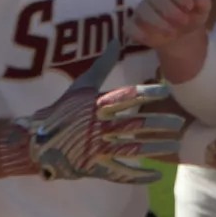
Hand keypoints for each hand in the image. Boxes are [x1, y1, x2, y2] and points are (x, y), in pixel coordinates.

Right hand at [0, 37, 181, 182]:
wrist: (35, 141)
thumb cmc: (62, 110)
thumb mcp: (81, 86)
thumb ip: (102, 65)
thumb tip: (115, 41)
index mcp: (96, 105)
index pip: (124, 98)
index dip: (146, 93)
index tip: (166, 90)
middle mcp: (98, 126)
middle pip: (133, 125)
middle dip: (157, 124)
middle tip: (179, 122)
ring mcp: (96, 148)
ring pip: (131, 149)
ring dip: (154, 148)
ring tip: (174, 145)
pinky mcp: (94, 167)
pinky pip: (119, 173)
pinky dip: (137, 175)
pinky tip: (156, 175)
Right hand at [130, 0, 213, 64]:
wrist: (181, 36)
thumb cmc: (191, 16)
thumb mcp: (202, 11)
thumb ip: (203, 3)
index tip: (189, 6)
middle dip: (168, 8)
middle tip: (183, 22)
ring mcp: (142, 7)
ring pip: (142, 9)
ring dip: (158, 22)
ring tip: (172, 33)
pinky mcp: (133, 23)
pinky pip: (130, 26)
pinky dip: (140, 33)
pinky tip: (153, 40)